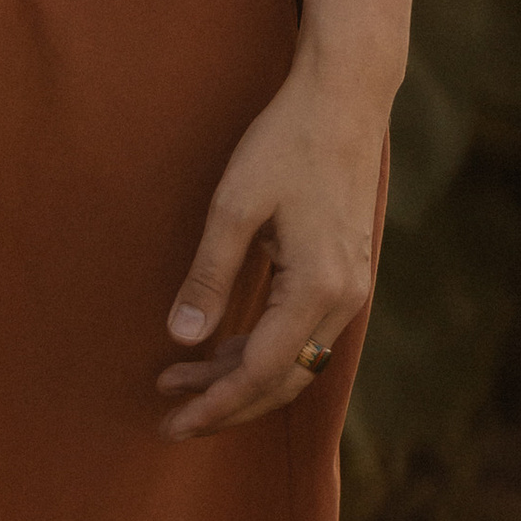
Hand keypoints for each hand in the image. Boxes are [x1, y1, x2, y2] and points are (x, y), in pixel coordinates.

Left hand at [156, 61, 383, 440]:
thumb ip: (209, 275)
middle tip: (170, 413)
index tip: (172, 422)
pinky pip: (303, 334)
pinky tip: (224, 341)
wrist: (344, 99)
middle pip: (282, 381)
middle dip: (225, 402)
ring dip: (240, 375)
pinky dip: (262, 348)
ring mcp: (350, 290)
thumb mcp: (236, 205)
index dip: (215, 403)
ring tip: (181, 375)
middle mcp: (343, 302)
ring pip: (294, 361)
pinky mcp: (345, 275)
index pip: (261, 373)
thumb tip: (180, 337)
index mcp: (318, 290)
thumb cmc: (286, 143)